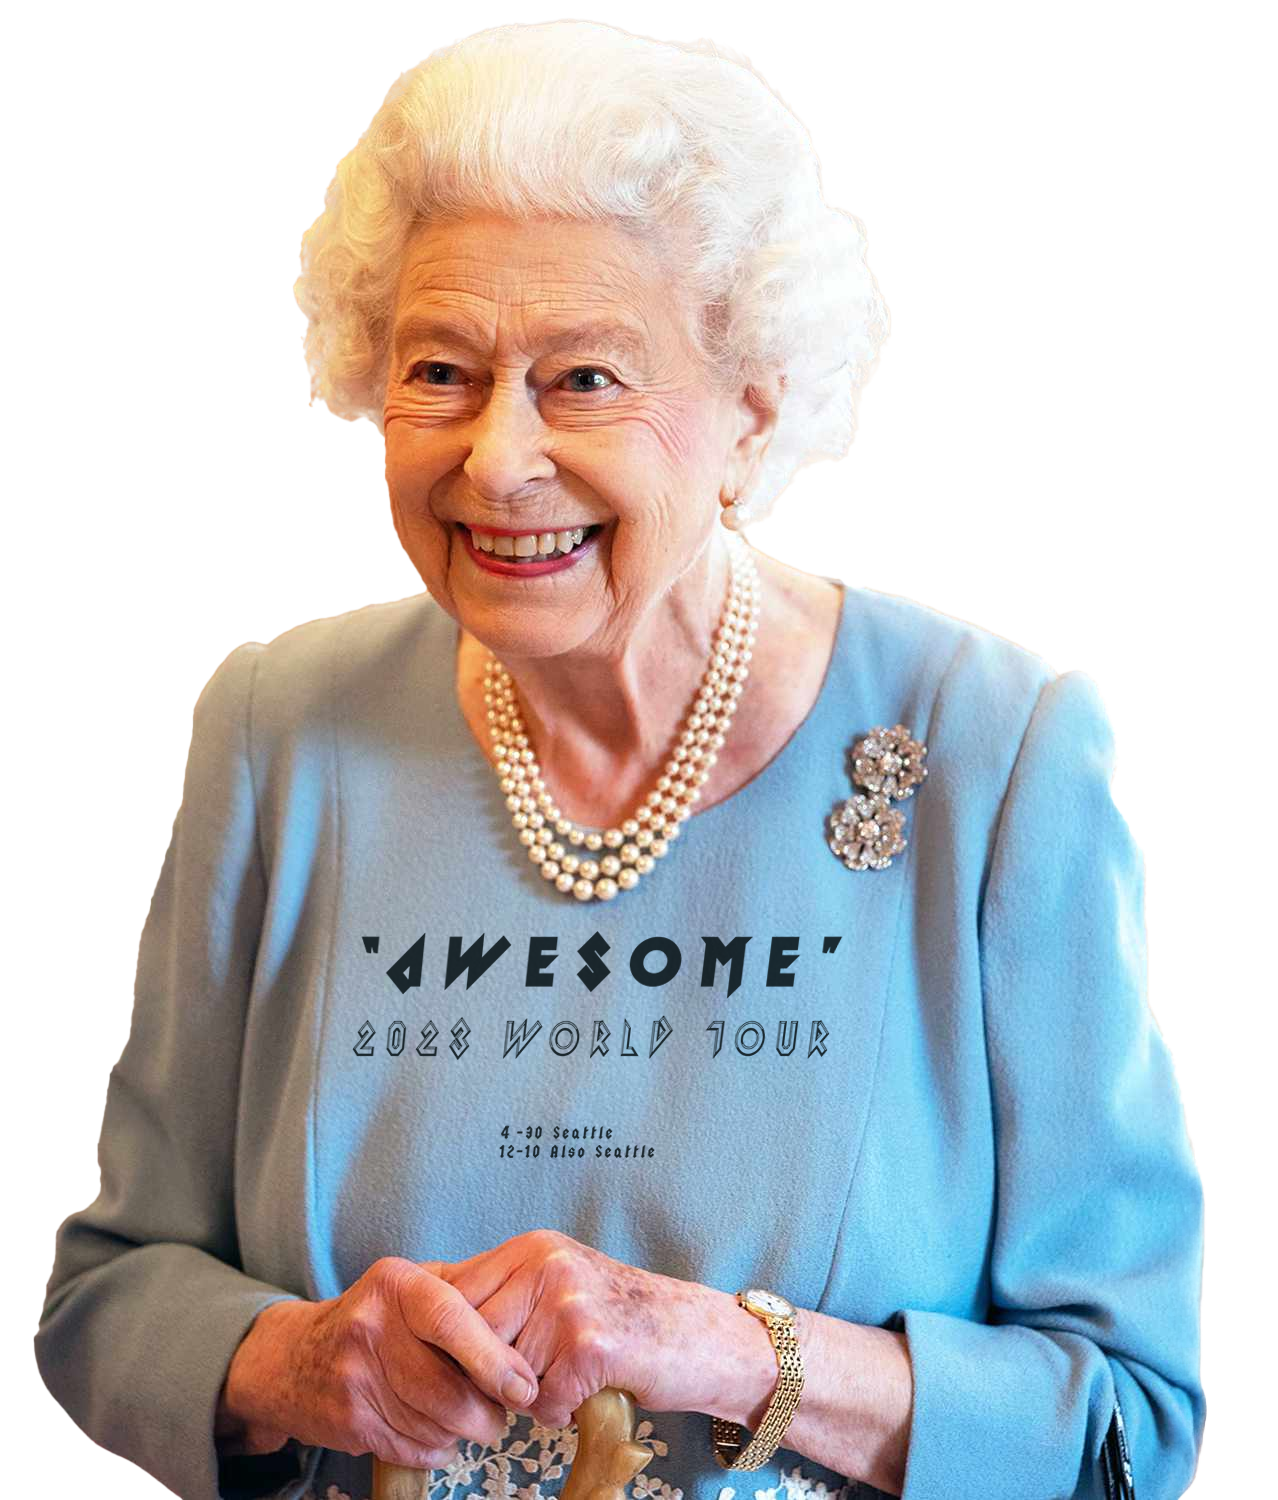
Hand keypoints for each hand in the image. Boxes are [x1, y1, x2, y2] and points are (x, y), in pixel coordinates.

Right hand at [232, 1258, 541, 1469]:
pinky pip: (413, 1446)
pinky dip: (437, 1447)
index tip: (523, 1386)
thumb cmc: (374, 1316)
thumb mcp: (410, 1283)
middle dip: (487, 1411)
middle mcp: (371, 1326)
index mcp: (396, 1284)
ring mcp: (355, 1377)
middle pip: (447, 1387)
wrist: (292, 1358)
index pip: (452, 1320)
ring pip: (434, 1423)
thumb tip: (524, 1314)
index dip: (493, 1359)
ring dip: (465, 1432)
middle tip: (504, 1413)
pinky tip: (439, 1433)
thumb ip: (462, 1289)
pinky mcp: (349, 1421)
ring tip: (473, 1421)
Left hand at [421, 1229, 728, 1428]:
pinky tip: (585, 1389)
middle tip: (518, 1380)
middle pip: (473, 1337)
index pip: (454, 1293)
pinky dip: (559, 1410)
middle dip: (486, 1373)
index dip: (448, 1339)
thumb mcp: (557, 1282)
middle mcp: (546, 1265)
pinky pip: (543, 1401)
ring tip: (563, 1376)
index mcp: (531, 1248)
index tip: (452, 1361)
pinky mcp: (590, 1345)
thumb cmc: (619, 1315)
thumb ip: (503, 1293)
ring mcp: (568, 1302)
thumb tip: (429, 1316)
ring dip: (528, 1393)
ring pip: (505, 1374)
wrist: (692, 1334)